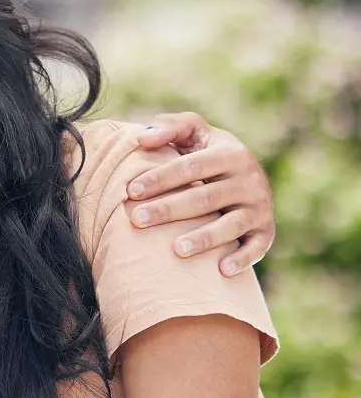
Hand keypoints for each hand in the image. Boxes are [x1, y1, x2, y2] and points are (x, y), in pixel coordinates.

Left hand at [128, 112, 274, 276]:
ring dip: (203, 239)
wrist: (246, 174)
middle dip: (168, 210)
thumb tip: (141, 138)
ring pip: (230, 225)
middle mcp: (250, 180)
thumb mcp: (194, 131)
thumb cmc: (206, 151)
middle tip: (137, 220)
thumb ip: (169, 127)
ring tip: (176, 250)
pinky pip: (256, 248)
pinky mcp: (266, 231)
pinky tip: (222, 270)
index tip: (130, 191)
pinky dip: (242, 259)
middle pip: (204, 198)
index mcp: (230, 153)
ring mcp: (260, 207)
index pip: (190, 166)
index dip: (160, 178)